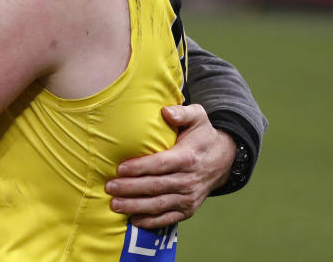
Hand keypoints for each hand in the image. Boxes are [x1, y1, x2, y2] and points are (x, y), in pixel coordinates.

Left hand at [105, 104, 235, 228]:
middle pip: (156, 186)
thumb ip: (182, 112)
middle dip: (131, 188)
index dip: (140, 168)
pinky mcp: (188, 209)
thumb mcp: (197, 117)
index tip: (120, 169)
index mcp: (187, 158)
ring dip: (135, 206)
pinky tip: (133, 220)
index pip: (161, 164)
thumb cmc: (202, 135)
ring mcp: (189, 197)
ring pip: (159, 204)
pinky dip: (151, 221)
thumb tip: (165, 112)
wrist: (223, 159)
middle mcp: (189, 180)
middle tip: (109, 187)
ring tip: (114, 205)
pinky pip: (168, 217)